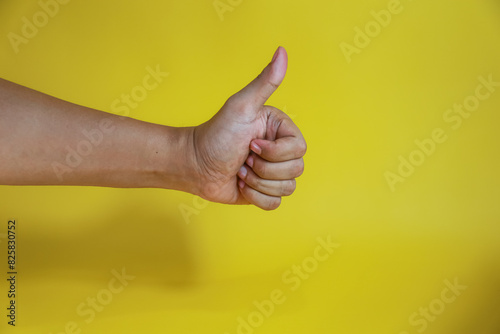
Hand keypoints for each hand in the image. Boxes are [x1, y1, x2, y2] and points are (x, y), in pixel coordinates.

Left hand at [191, 47, 306, 209]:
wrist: (194, 165)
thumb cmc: (216, 134)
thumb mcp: (241, 106)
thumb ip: (265, 82)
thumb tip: (282, 51)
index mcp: (281, 130)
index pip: (299, 149)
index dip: (274, 152)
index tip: (250, 144)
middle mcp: (281, 151)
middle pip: (295, 170)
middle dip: (263, 169)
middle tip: (243, 158)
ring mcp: (273, 173)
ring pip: (287, 189)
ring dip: (257, 183)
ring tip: (240, 170)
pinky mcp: (264, 192)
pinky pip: (275, 204)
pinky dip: (255, 197)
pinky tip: (241, 184)